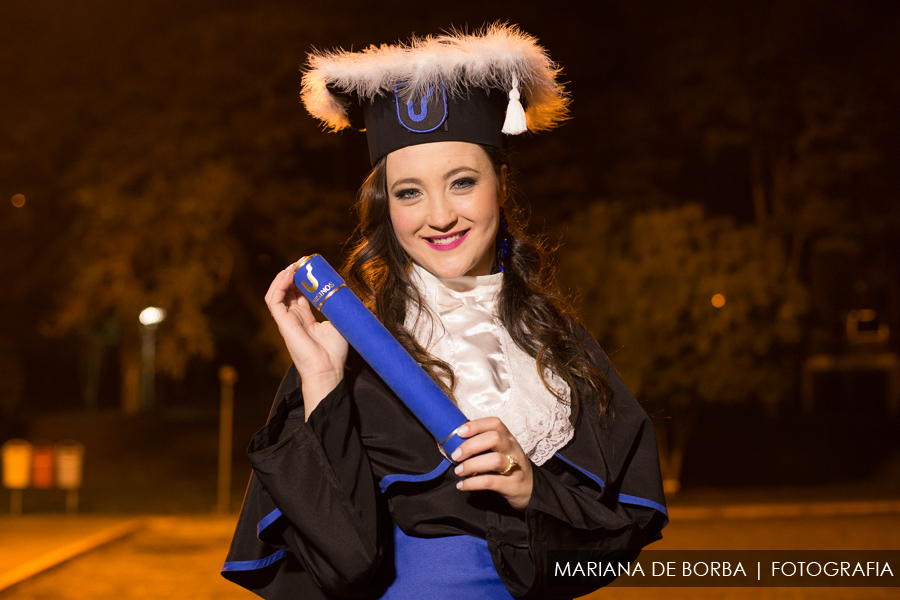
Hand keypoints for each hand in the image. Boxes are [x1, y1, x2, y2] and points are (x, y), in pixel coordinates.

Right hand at [265, 262, 348, 419]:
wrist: (328, 369)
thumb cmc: (334, 352)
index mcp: (306, 318)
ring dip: (282, 277)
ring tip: (293, 266)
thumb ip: (338, 308)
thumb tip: (349, 293)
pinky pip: (273, 300)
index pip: (298, 293)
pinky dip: (278, 285)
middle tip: (302, 262)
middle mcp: (294, 318)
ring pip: (276, 293)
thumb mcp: (339, 323)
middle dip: (292, 274)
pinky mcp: (282, 323)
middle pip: (286, 290)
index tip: (310, 266)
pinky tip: (288, 275)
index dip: (301, 279)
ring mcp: (287, 320)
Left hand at [451, 417, 532, 510]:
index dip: (476, 425)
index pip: (494, 424)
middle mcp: (513, 449)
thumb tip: (455, 443)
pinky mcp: (512, 486)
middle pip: (495, 438)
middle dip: (471, 445)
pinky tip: (462, 485)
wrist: (531, 490)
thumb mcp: (501, 452)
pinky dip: (473, 483)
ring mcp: (515, 467)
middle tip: (456, 455)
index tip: (460, 432)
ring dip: (471, 465)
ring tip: (459, 471)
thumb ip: (484, 446)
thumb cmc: (509, 468)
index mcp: (508, 438)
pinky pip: (490, 482)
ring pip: (494, 460)